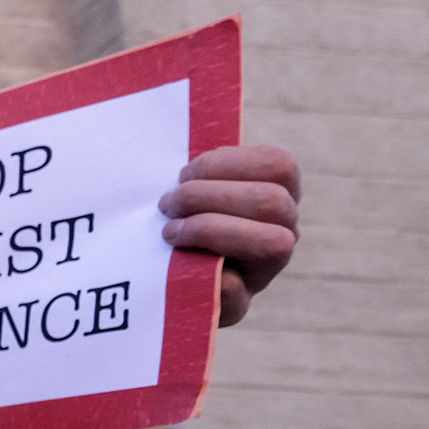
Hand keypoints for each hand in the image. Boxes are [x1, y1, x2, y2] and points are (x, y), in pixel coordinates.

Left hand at [159, 144, 297, 326]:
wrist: (147, 280)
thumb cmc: (167, 218)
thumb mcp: (182, 186)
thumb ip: (191, 167)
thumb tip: (169, 121)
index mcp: (274, 193)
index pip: (279, 165)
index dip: (228, 163)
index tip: (183, 172)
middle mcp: (281, 230)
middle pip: (273, 202)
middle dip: (208, 196)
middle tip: (166, 204)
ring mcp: (264, 271)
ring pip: (273, 243)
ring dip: (211, 229)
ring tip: (168, 232)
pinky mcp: (238, 306)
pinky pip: (237, 292)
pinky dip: (205, 276)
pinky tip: (175, 267)